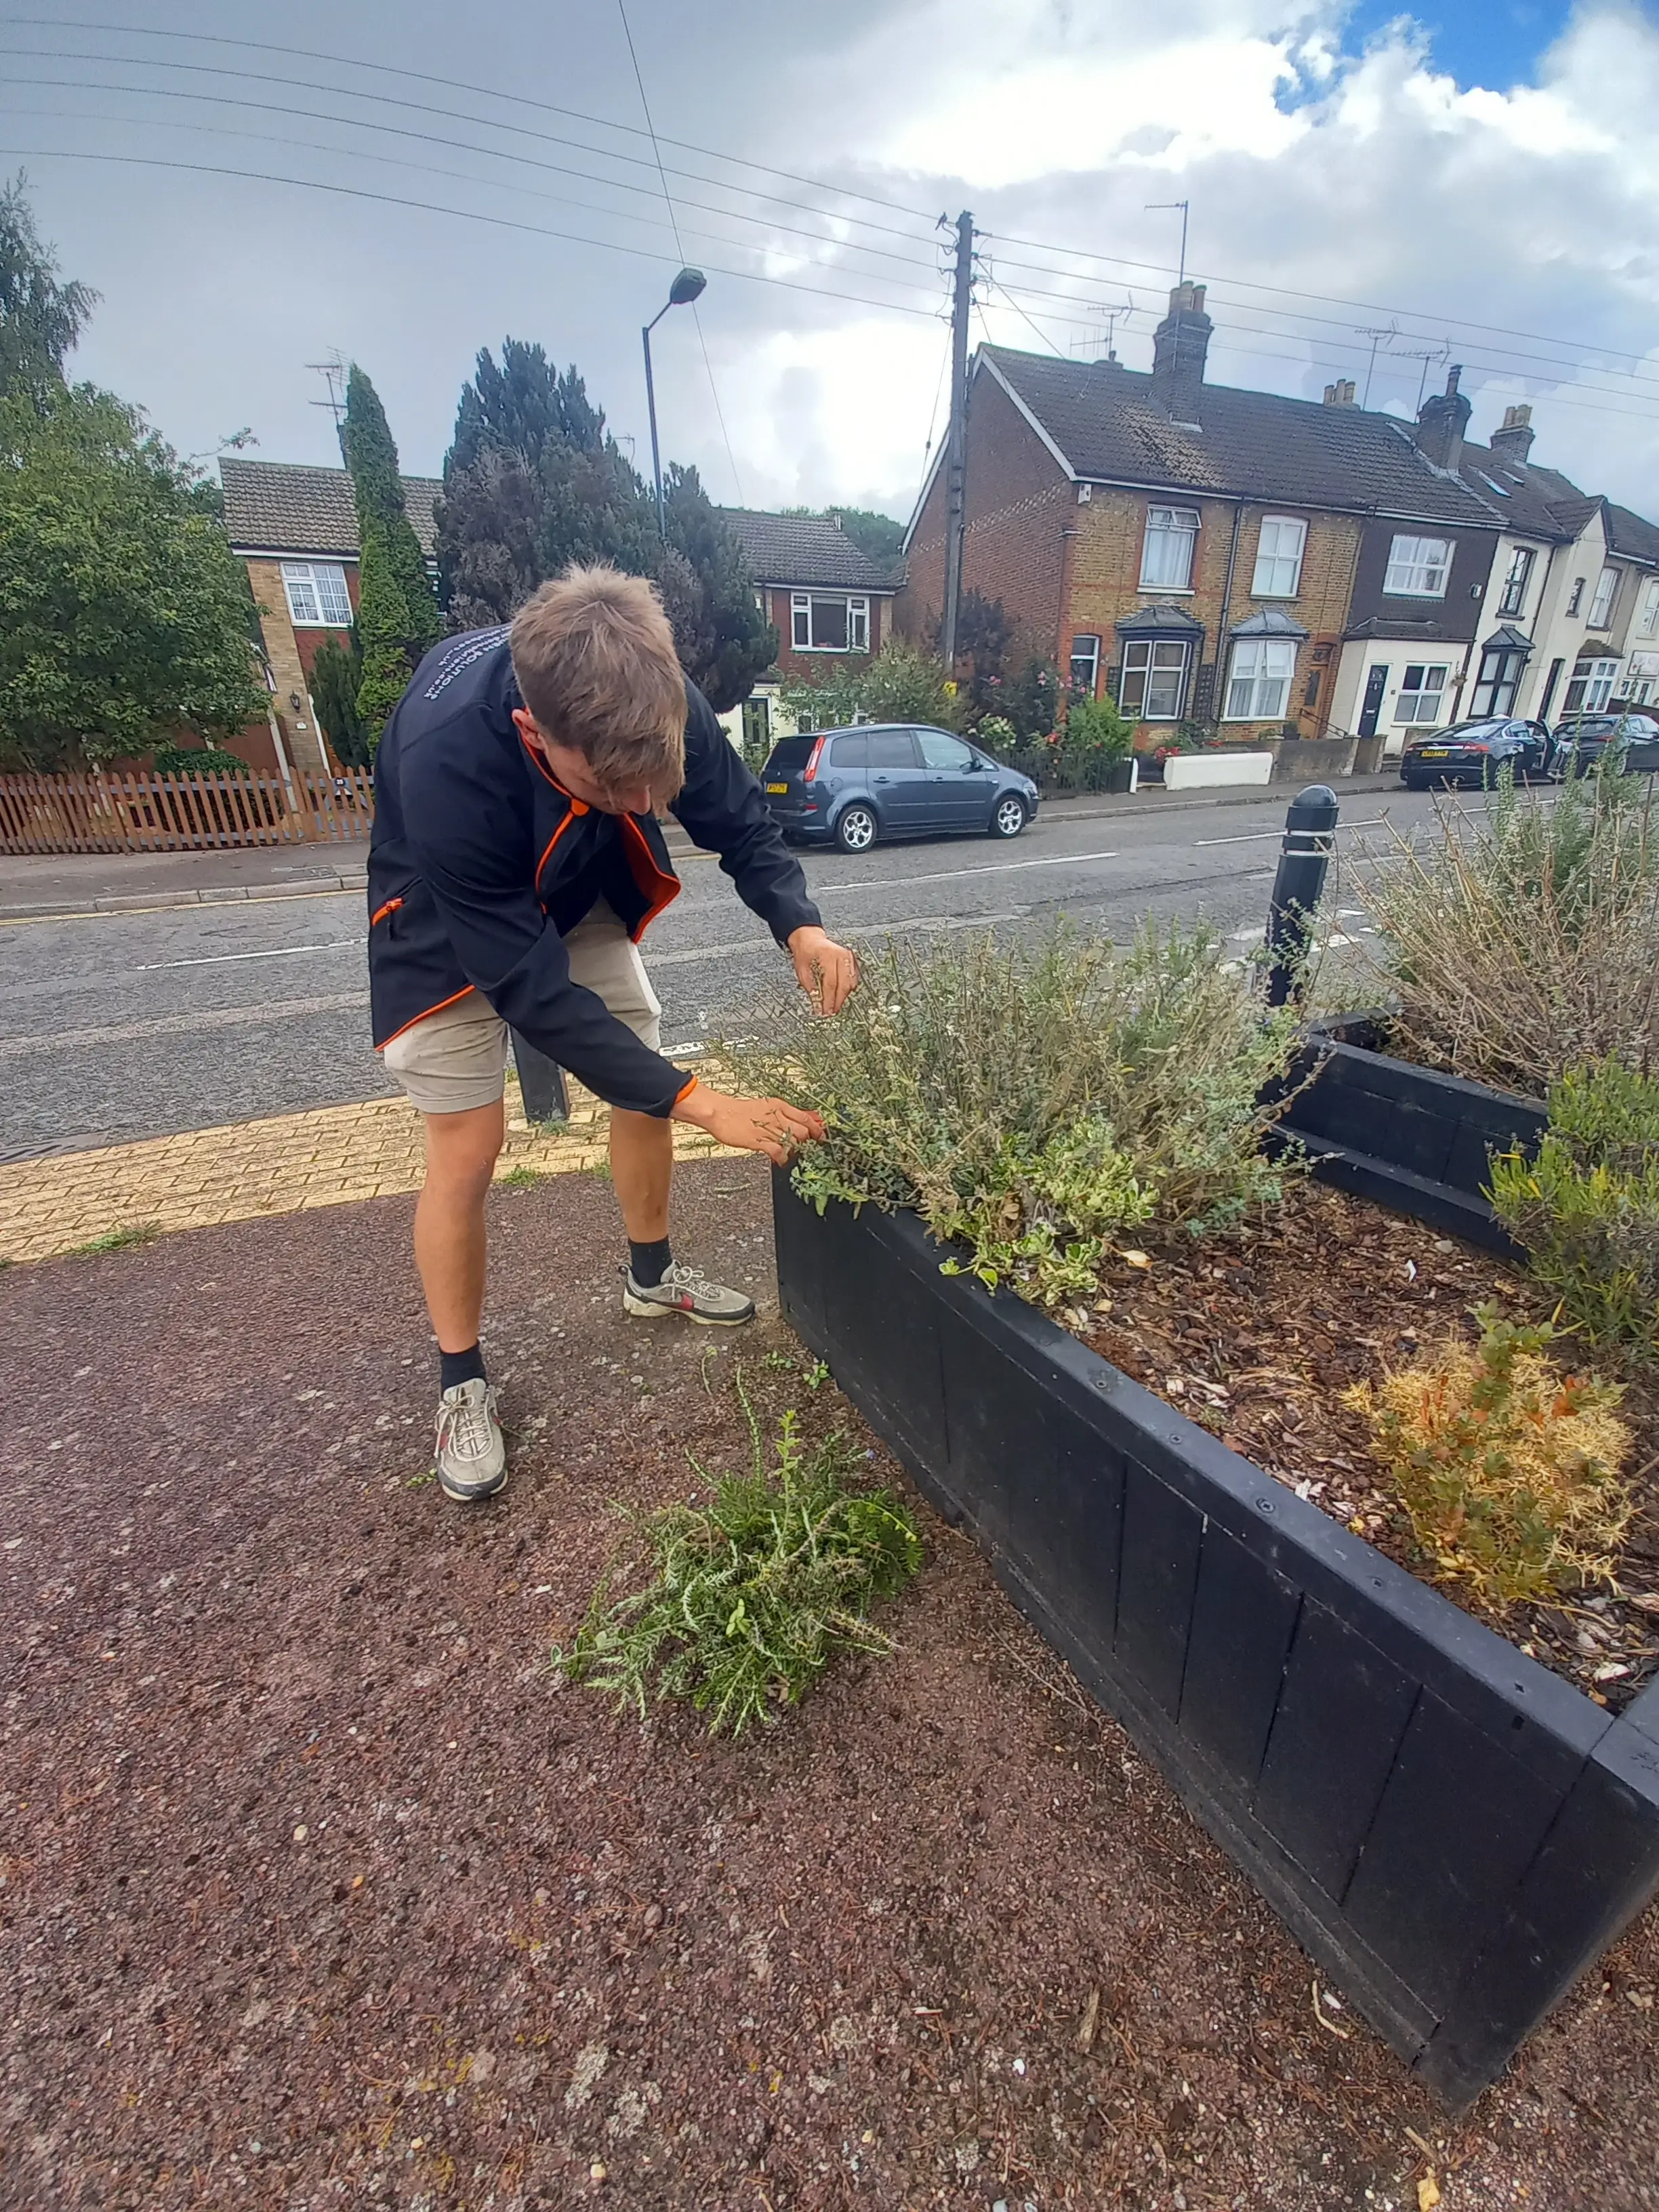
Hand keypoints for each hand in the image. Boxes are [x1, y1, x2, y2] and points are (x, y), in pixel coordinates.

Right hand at [672, 1085, 825, 1166]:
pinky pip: (779, 1151)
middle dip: (806, 1142)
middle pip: (803, 1131)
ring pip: (793, 1141)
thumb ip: (786, 1114)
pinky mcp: (759, 1140)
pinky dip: (783, 1158)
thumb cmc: (741, 1111)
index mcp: (780, 1105)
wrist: (720, 1113)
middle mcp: (777, 1116)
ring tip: (789, 1154)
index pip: (806, 1117)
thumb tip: (808, 1117)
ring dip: (794, 1150)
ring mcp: (768, 1129)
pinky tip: (780, 1160)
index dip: (817, 1129)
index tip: (821, 1137)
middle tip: (803, 1148)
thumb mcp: (767, 1106)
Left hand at [788, 925, 859, 1015]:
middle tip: (831, 1012)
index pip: (830, 984)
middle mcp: (840, 955)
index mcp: (827, 956)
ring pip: (850, 983)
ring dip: (843, 996)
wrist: (810, 939)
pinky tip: (840, 994)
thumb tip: (817, 1004)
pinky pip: (854, 978)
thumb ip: (810, 988)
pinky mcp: (852, 960)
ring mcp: (848, 957)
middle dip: (838, 1001)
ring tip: (835, 1005)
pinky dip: (847, 988)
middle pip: (843, 985)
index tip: (825, 1011)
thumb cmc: (805, 952)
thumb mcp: (802, 970)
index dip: (829, 1000)